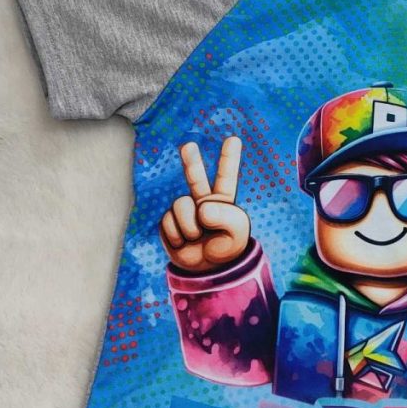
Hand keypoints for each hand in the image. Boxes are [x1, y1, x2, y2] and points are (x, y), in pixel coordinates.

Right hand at [159, 136, 250, 272]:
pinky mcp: (169, 221)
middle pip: (195, 178)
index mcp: (223, 200)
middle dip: (192, 161)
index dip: (229, 158)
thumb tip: (201, 207)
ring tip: (197, 237)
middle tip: (188, 145)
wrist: (207, 269)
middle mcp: (202, 200)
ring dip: (190, 227)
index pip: (226, 177)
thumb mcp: (237, 232)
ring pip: (182, 206)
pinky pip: (169, 222)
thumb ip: (224, 217)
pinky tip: (184, 242)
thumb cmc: (227, 247)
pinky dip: (178, 236)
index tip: (233, 138)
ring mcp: (184, 209)